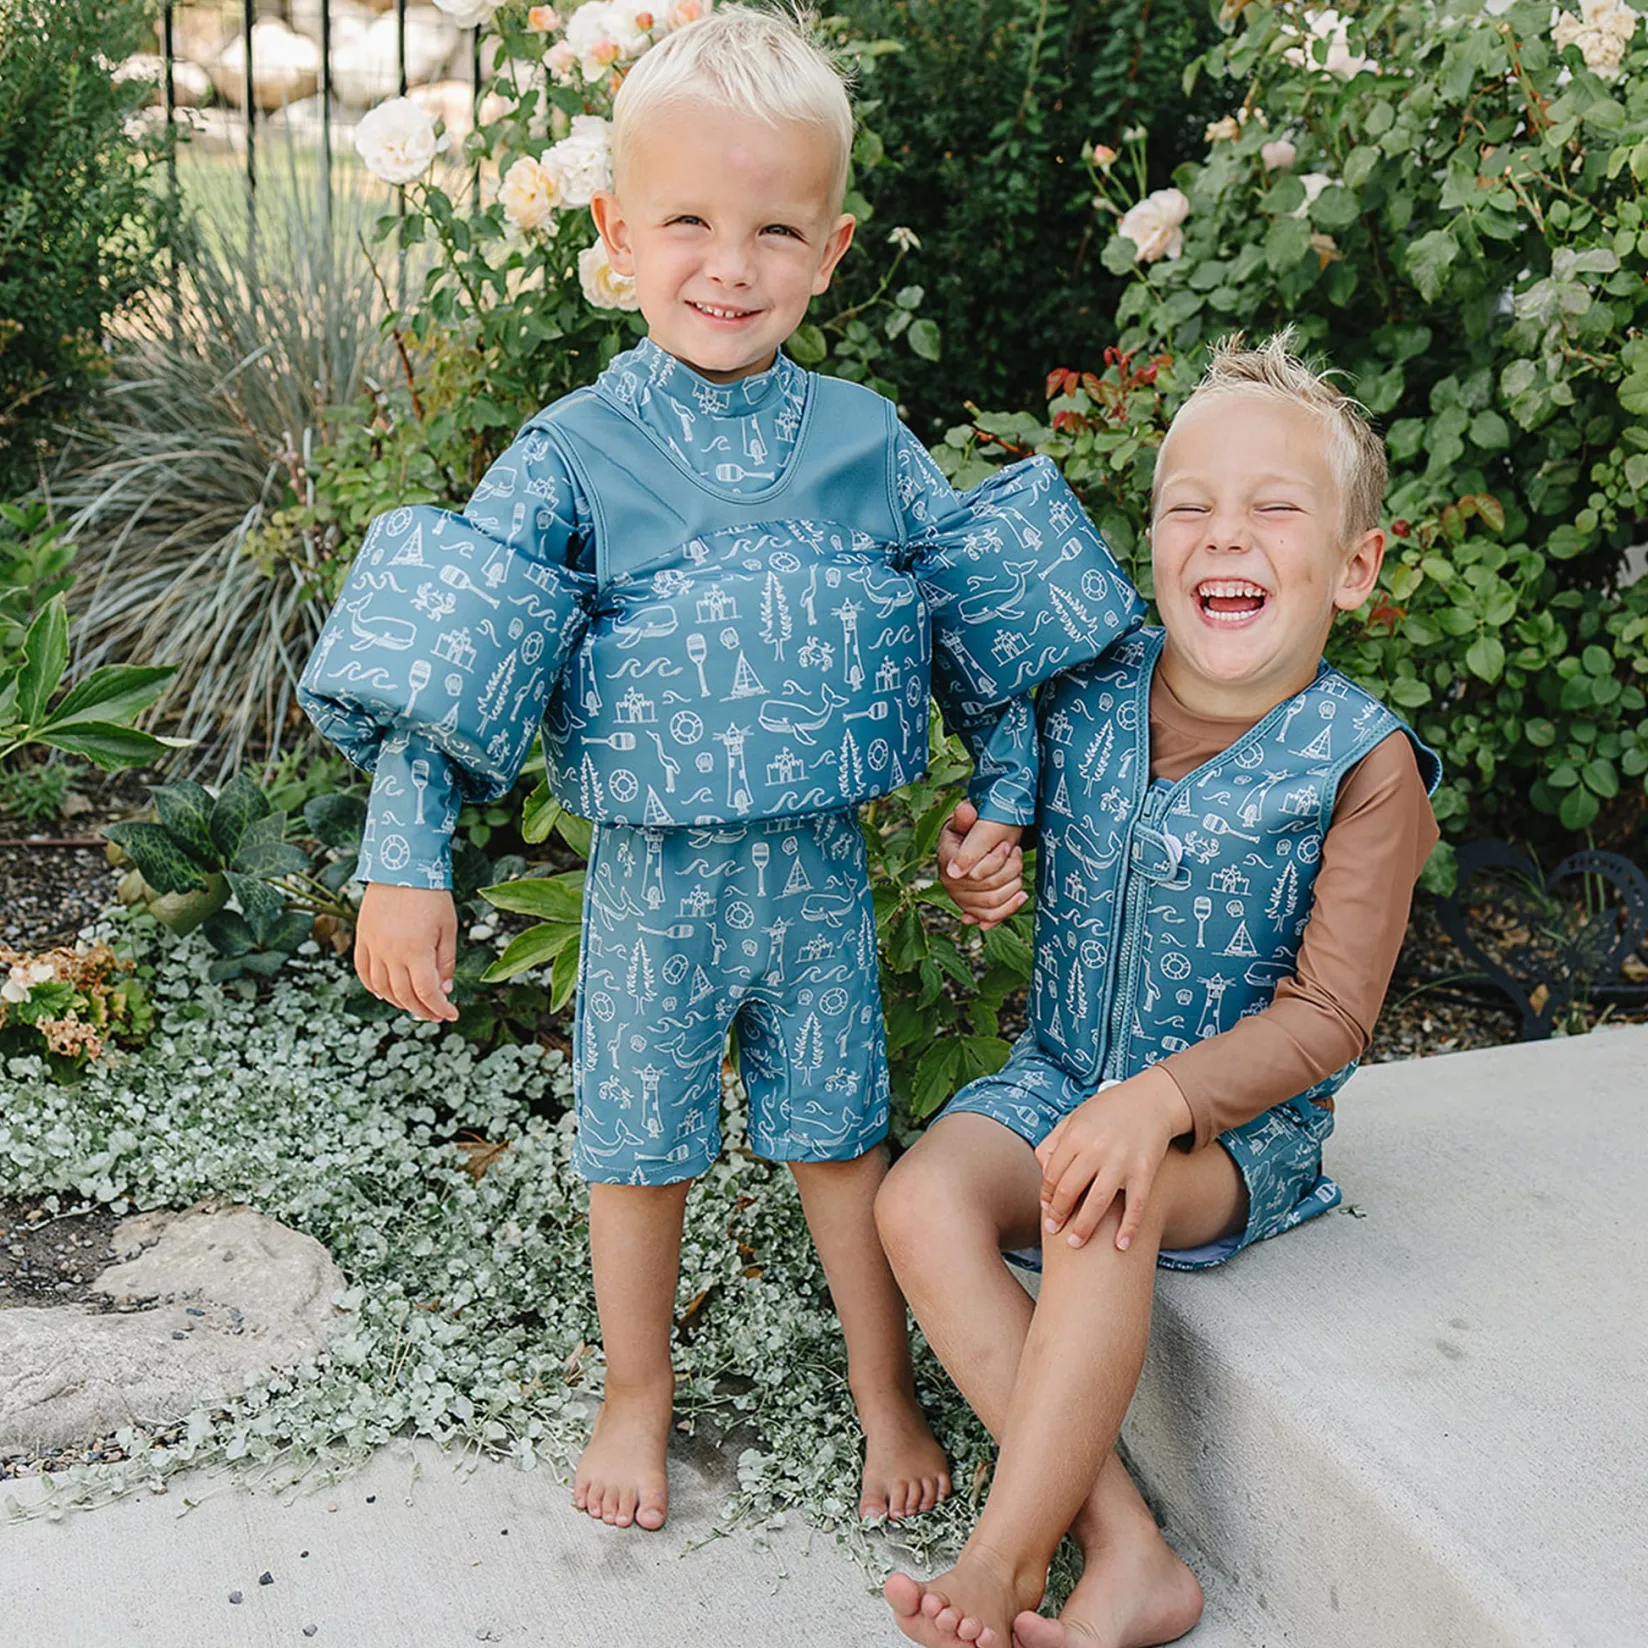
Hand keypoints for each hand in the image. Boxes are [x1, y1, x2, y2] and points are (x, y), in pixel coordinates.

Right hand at [354, 881, 458, 1021]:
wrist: (401, 864)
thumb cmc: (431, 895)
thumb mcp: (448, 928)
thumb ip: (446, 962)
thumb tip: (444, 990)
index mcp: (416, 951)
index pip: (427, 993)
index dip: (440, 1009)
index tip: (451, 1014)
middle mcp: (390, 953)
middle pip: (404, 996)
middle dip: (423, 1010)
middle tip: (437, 1014)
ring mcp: (373, 947)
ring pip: (382, 989)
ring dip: (400, 1003)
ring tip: (416, 1005)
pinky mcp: (363, 938)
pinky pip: (363, 972)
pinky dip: (374, 988)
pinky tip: (386, 993)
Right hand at [937, 800, 1026, 929]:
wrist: (968, 844)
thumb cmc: (967, 831)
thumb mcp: (964, 819)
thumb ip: (965, 815)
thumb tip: (964, 811)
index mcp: (947, 860)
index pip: (975, 872)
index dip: (996, 860)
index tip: (1005, 846)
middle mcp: (951, 883)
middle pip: (988, 888)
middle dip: (1009, 870)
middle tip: (1015, 853)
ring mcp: (960, 898)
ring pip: (993, 902)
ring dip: (1013, 884)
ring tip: (1016, 867)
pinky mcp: (972, 909)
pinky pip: (991, 916)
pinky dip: (1009, 908)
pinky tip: (1020, 895)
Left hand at [1034, 1067, 1193, 1251]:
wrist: (1152, 1100)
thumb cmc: (1108, 1110)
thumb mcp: (1075, 1117)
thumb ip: (1055, 1141)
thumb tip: (1042, 1170)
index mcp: (1076, 1134)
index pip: (1052, 1173)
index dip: (1046, 1195)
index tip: (1046, 1209)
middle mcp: (1097, 1148)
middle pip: (1069, 1190)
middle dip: (1058, 1215)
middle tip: (1053, 1231)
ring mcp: (1122, 1161)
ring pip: (1098, 1202)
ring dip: (1084, 1228)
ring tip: (1075, 1244)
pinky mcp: (1145, 1171)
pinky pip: (1136, 1205)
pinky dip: (1129, 1228)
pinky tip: (1121, 1246)